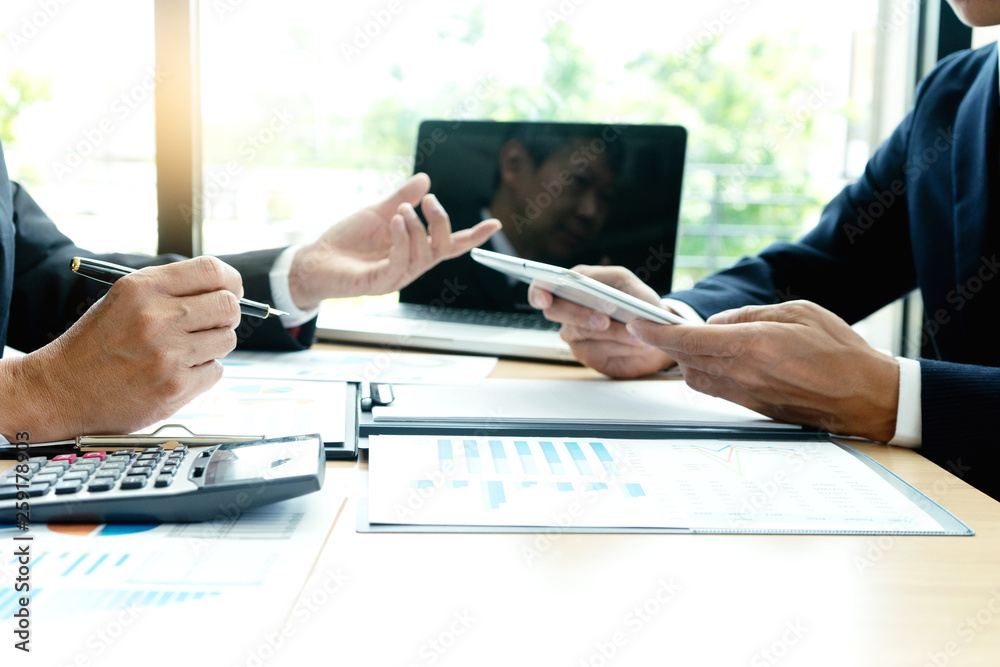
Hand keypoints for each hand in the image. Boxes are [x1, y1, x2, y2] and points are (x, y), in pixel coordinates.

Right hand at [0, 256, 242, 441]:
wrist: (59, 390)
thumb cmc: (96, 344)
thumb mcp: (124, 299)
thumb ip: (171, 290)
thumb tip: (225, 289)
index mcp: (142, 288)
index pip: (212, 271)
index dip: (230, 281)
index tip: (232, 290)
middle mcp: (157, 317)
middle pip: (228, 306)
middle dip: (226, 315)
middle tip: (212, 324)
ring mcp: (167, 354)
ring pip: (227, 340)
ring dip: (213, 346)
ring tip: (184, 351)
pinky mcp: (174, 387)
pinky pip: (215, 372)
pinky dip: (202, 374)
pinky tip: (175, 373)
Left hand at [288, 173, 501, 308]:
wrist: (315, 260)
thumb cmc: (346, 242)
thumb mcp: (378, 212)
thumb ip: (402, 197)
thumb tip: (425, 180)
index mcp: (414, 250)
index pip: (450, 245)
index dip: (473, 236)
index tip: (495, 223)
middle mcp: (411, 266)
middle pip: (443, 248)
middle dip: (442, 223)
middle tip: (430, 201)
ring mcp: (397, 276)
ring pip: (424, 255)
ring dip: (417, 228)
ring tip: (402, 209)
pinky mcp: (379, 283)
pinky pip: (401, 263)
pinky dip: (402, 240)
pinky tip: (396, 221)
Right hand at [527, 265, 675, 377]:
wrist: (655, 333)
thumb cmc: (640, 305)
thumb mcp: (636, 289)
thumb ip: (622, 288)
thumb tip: (607, 298)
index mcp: (576, 283)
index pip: (543, 285)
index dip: (539, 291)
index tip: (544, 299)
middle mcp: (569, 307)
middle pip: (555, 310)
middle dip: (579, 314)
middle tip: (604, 320)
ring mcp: (574, 332)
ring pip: (581, 332)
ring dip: (612, 333)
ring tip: (637, 336)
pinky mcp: (585, 354)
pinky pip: (596, 351)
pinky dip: (619, 347)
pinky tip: (635, 345)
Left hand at [627, 300, 899, 440]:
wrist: (866, 397)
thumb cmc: (839, 350)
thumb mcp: (798, 311)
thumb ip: (751, 314)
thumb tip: (718, 321)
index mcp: (754, 344)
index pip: (689, 339)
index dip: (656, 332)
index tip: (635, 323)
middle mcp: (744, 373)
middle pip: (684, 360)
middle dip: (666, 343)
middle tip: (655, 326)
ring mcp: (747, 395)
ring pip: (695, 377)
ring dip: (684, 360)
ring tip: (688, 341)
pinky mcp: (752, 408)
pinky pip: (714, 390)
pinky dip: (703, 373)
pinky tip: (712, 360)